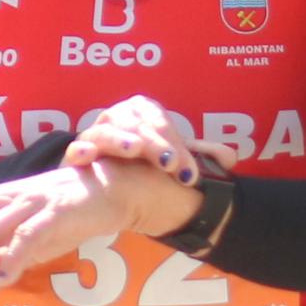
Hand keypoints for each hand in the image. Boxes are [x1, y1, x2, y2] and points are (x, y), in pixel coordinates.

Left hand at [0, 155, 197, 302]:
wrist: (120, 188)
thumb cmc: (72, 214)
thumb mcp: (33, 239)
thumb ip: (6, 259)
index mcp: (1, 200)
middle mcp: (11, 196)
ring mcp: (35, 201)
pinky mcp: (60, 209)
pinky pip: (30, 233)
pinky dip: (14, 256)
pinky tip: (6, 279)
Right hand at [60, 95, 208, 186]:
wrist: (114, 191)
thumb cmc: (146, 169)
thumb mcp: (177, 162)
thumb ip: (202, 158)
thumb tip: (230, 158)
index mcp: (143, 114)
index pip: (159, 119)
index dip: (175, 142)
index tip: (187, 171)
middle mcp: (118, 120)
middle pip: (134, 122)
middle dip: (154, 143)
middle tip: (170, 165)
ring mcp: (94, 137)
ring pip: (104, 131)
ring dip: (120, 139)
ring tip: (134, 150)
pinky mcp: (77, 158)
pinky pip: (75, 150)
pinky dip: (82, 150)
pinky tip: (91, 157)